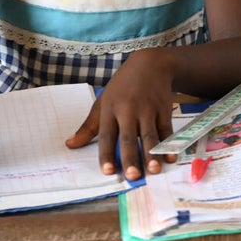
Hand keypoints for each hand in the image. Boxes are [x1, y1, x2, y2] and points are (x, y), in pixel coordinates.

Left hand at [65, 48, 174, 180]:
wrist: (150, 64)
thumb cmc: (122, 86)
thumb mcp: (102, 101)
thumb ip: (88, 126)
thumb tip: (70, 145)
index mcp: (110, 110)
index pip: (107, 136)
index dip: (107, 154)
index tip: (108, 171)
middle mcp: (129, 111)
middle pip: (129, 137)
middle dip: (131, 157)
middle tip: (133, 176)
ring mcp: (148, 110)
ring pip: (150, 135)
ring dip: (152, 153)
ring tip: (154, 170)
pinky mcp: (164, 109)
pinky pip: (166, 129)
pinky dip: (170, 143)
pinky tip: (171, 156)